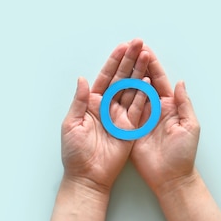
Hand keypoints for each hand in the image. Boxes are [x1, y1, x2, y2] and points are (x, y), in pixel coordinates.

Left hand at [60, 39, 149, 191]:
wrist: (88, 176)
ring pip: (133, 89)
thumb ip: (79, 101)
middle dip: (131, 60)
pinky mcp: (132, 127)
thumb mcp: (71, 124)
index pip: (106, 77)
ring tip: (147, 56)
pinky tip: (149, 80)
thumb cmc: (74, 154)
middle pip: (122, 79)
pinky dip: (145, 94)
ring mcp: (121, 116)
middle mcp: (109, 106)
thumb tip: (83, 79)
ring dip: (140, 72)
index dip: (114, 62)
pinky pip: (140, 108)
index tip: (123, 47)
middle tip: (139, 44)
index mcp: (93, 103)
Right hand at [130, 45, 220, 220]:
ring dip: (125, 75)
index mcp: (170, 107)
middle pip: (143, 82)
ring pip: (131, 92)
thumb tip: (180, 82)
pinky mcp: (129, 129)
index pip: (159, 81)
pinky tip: (109, 82)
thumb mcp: (190, 126)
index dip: (152, 65)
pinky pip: (122, 109)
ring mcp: (140, 118)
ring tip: (118, 58)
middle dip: (136, 64)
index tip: (145, 49)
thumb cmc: (183, 154)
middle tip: (129, 47)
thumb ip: (185, 104)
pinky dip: (116, 95)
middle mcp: (154, 109)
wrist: (170, 178)